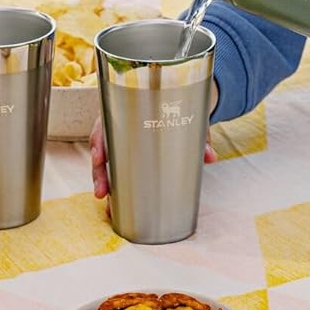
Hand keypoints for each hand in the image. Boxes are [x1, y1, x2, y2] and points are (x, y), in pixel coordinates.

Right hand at [90, 114, 217, 201]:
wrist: (183, 102)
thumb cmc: (180, 107)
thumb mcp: (189, 116)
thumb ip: (199, 135)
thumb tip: (210, 157)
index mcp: (127, 109)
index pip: (106, 123)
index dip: (99, 141)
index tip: (99, 158)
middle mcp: (119, 124)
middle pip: (101, 148)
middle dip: (98, 172)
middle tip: (102, 193)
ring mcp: (121, 141)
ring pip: (105, 163)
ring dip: (104, 184)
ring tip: (109, 207)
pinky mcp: (127, 154)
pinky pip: (116, 169)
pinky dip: (115, 186)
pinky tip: (115, 204)